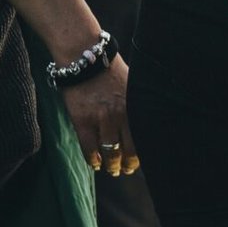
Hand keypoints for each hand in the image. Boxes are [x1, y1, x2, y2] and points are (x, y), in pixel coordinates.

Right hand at [61, 55, 137, 175]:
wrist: (84, 56)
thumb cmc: (109, 69)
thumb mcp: (132, 84)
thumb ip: (137, 103)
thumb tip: (144, 121)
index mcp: (136, 105)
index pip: (145, 137)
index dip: (144, 153)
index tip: (141, 161)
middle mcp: (122, 114)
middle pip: (130, 148)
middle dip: (129, 163)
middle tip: (127, 170)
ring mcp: (102, 118)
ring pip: (110, 151)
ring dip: (112, 164)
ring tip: (112, 170)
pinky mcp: (83, 120)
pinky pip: (89, 147)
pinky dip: (93, 159)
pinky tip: (95, 164)